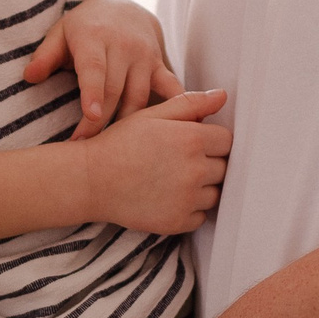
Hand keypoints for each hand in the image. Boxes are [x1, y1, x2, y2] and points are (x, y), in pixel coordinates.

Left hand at [27, 0, 182, 139]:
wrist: (121, 5)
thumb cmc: (84, 26)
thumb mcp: (61, 32)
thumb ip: (45, 55)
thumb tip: (29, 77)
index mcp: (94, 38)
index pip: (95, 68)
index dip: (93, 93)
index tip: (91, 116)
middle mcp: (123, 46)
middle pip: (115, 90)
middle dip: (101, 122)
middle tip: (84, 147)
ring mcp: (145, 55)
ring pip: (140, 96)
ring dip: (129, 124)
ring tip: (114, 149)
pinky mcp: (160, 64)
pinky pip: (171, 87)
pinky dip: (174, 107)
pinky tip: (169, 131)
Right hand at [82, 90, 230, 234]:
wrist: (90, 180)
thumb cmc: (119, 144)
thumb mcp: (151, 116)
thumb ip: (189, 104)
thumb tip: (222, 96)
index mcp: (191, 139)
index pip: (227, 140)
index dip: (211, 140)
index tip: (193, 142)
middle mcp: (194, 170)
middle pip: (224, 167)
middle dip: (208, 162)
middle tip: (179, 161)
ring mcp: (187, 199)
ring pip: (215, 194)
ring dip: (202, 188)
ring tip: (173, 179)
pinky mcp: (178, 221)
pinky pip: (200, 216)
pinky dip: (190, 209)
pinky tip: (168, 197)